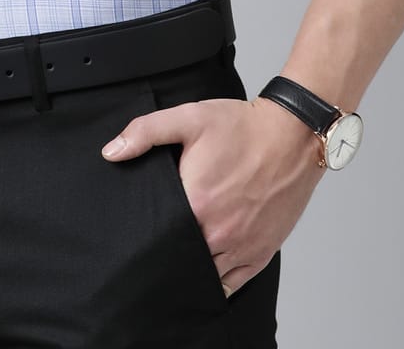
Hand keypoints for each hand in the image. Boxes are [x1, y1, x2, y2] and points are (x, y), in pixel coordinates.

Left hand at [100, 94, 326, 295]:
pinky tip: (201, 273)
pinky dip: (215, 283)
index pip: (158, 235)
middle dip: (163, 255)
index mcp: (196, 202)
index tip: (135, 234)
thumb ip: (145, 132)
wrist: (291, 136)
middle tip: (150, 250)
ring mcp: (241, 247)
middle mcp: (218, 232)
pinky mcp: (260, 254)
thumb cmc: (242, 127)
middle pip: (179, 259)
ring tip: (173, 260)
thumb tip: (111, 152)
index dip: (144, 236)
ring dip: (188, 270)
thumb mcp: (189, 118)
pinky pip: (231, 284)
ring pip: (204, 276)